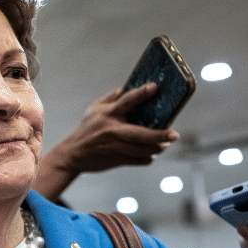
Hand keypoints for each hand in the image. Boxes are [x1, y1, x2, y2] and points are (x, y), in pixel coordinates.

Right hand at [35, 84, 179, 201]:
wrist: (72, 154)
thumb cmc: (86, 129)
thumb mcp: (93, 110)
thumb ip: (111, 98)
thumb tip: (127, 88)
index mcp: (108, 114)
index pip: (127, 101)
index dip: (141, 93)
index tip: (155, 87)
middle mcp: (112, 130)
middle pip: (141, 134)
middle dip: (160, 135)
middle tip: (174, 134)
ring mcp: (115, 146)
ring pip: (143, 150)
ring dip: (157, 148)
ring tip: (165, 144)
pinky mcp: (116, 159)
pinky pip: (138, 160)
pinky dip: (148, 158)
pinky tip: (151, 154)